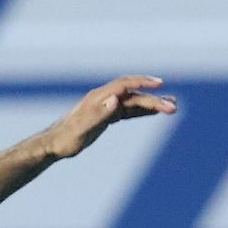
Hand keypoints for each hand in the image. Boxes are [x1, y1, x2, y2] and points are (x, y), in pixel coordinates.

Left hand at [43, 75, 177, 159]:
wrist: (53, 145)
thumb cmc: (66, 138)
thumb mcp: (83, 128)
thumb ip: (100, 114)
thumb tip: (116, 99)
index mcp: (99, 98)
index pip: (125, 85)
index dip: (143, 83)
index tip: (160, 85)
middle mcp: (104, 98)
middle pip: (134, 95)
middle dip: (154, 100)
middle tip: (173, 107)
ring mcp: (106, 106)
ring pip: (133, 102)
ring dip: (152, 104)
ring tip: (172, 107)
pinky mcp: (107, 116)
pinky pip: (128, 111)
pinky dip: (142, 111)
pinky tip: (153, 113)